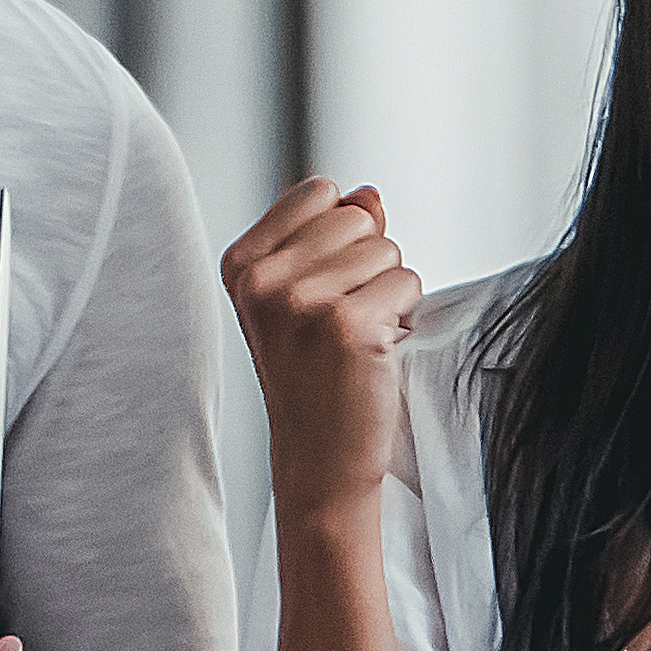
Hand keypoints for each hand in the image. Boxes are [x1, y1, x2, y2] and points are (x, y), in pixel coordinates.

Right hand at [223, 179, 425, 509]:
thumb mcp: (302, 296)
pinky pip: (408, 282)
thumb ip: (332, 235)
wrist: (319, 458)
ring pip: (388, 249)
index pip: (320, 192)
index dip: (341, 236)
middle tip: (343, 320)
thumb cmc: (315, 375)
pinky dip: (406, 315)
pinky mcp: (348, 325)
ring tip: (358, 336)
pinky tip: (375, 351)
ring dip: (388, 291)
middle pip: (358, 217)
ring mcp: (302, 302)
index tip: (322, 288)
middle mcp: (263, 280)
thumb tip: (369, 193)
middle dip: (367, 262)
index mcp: (242, 264)